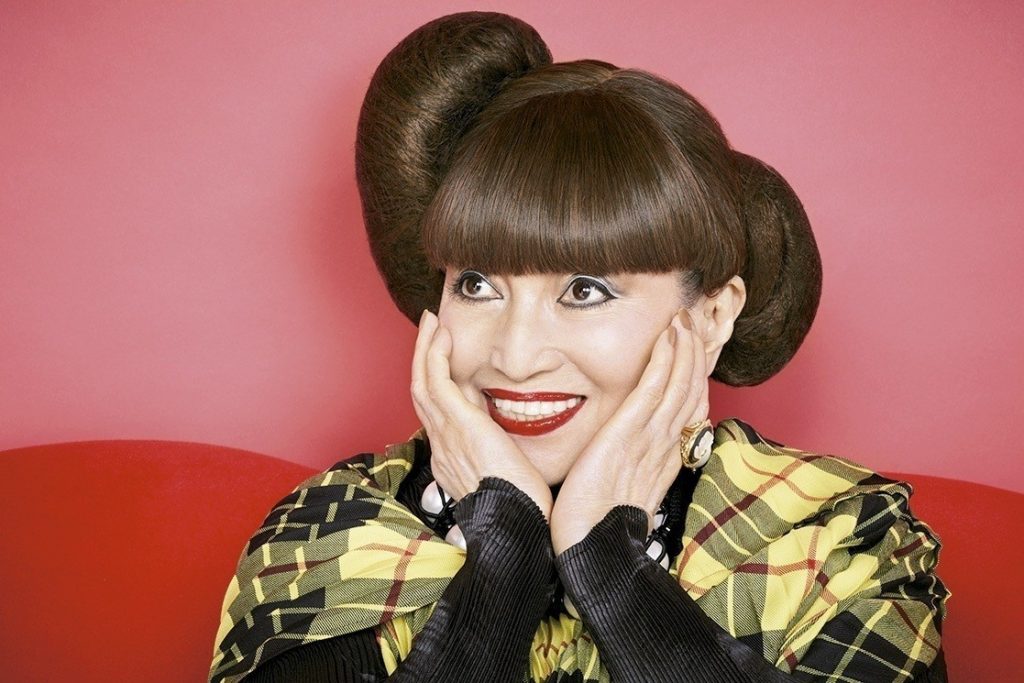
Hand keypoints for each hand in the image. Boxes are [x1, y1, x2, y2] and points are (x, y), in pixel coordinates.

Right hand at [411, 310, 552, 517]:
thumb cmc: (524, 512)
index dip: (439, 386)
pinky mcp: (459, 426)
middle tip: (430, 332)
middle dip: (424, 361)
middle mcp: (442, 448)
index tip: (447, 366)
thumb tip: (510, 440)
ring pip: (422, 384)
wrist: (517, 529)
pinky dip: (436, 355)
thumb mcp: (510, 481)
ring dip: (425, 350)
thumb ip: (504, 458)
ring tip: (432, 323)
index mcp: (452, 462)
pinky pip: (437, 382)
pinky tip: (442, 334)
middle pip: (421, 396)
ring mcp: (446, 436)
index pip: (438, 416)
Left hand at [550, 309, 708, 553]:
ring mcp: (652, 437)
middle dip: (696, 351)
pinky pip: (656, 387)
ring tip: (684, 316)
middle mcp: (666, 443)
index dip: (695, 374)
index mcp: (665, 455)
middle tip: (692, 319)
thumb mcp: (622, 486)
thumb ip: (631, 461)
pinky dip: (666, 358)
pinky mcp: (631, 433)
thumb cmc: (597, 521)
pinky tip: (669, 335)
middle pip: (692, 388)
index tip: (692, 347)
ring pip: (681, 381)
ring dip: (685, 345)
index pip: (691, 406)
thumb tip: (629, 447)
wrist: (592, 546)